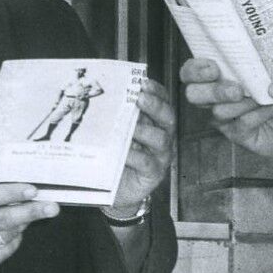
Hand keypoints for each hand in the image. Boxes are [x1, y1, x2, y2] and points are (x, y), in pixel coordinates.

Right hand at [0, 133, 59, 272]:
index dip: (10, 193)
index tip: (31, 188)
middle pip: (1, 220)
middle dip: (30, 212)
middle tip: (51, 206)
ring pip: (4, 237)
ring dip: (24, 225)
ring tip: (40, 213)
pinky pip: (1, 254)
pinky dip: (13, 241)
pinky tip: (20, 230)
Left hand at [108, 78, 175, 215]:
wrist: (114, 189)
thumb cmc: (115, 156)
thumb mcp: (116, 133)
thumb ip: (117, 117)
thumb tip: (106, 95)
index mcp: (154, 122)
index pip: (162, 101)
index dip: (156, 91)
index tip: (144, 82)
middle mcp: (161, 136)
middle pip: (167, 117)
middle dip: (155, 105)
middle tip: (140, 98)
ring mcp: (160, 156)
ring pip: (161, 139)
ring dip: (145, 130)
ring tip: (131, 126)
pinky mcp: (153, 174)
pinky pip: (147, 162)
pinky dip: (136, 155)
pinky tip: (125, 150)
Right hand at [179, 57, 272, 162]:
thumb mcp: (269, 64)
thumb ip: (256, 54)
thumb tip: (254, 34)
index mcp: (214, 76)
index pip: (189, 72)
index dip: (194, 70)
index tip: (214, 68)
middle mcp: (213, 97)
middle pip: (193, 95)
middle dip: (213, 91)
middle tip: (236, 90)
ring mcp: (223, 118)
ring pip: (218, 111)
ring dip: (242, 103)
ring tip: (263, 96)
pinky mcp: (238, 134)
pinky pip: (242, 123)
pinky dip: (260, 113)